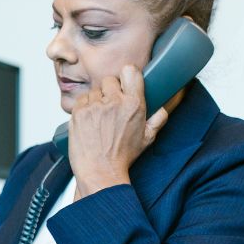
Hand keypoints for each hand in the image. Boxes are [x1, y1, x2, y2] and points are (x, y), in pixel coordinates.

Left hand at [68, 64, 169, 198]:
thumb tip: (164, 105)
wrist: (100, 171)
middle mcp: (113, 102)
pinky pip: (81, 100)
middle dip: (110, 90)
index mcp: (134, 104)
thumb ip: (158, 118)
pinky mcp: (78, 113)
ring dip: (96, 100)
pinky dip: (84, 107)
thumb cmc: (123, 157)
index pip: (130, 71)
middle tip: (110, 106)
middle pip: (109, 80)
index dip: (126, 76)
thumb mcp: (147, 138)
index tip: (124, 82)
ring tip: (98, 118)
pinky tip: (89, 121)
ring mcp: (94, 106)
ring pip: (94, 91)